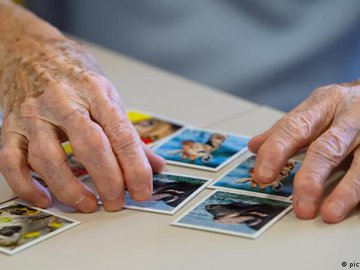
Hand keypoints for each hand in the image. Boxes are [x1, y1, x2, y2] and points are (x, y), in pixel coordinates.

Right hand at [0, 34, 164, 211]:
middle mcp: (63, 102)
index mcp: (95, 92)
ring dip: (70, 188)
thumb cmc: (73, 75)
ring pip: (48, 158)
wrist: (31, 52)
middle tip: (118, 202)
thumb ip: (128, 133)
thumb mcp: (106, 95)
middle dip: (108, 180)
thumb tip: (154, 164)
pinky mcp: (10, 127)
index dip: (135, 166)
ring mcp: (33, 115)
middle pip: (90, 145)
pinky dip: (26, 186)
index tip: (143, 190)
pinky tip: (45, 198)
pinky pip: (10, 161)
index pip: (121, 134)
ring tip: (89, 204)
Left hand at [248, 82, 359, 222]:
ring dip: (344, 190)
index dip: (277, 151)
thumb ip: (286, 129)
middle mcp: (349, 116)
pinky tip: (354, 205)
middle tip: (299, 204)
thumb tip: (255, 147)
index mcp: (323, 104)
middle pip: (327, 147)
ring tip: (329, 213)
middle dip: (311, 177)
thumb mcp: (315, 108)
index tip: (263, 175)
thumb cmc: (345, 104)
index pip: (294, 127)